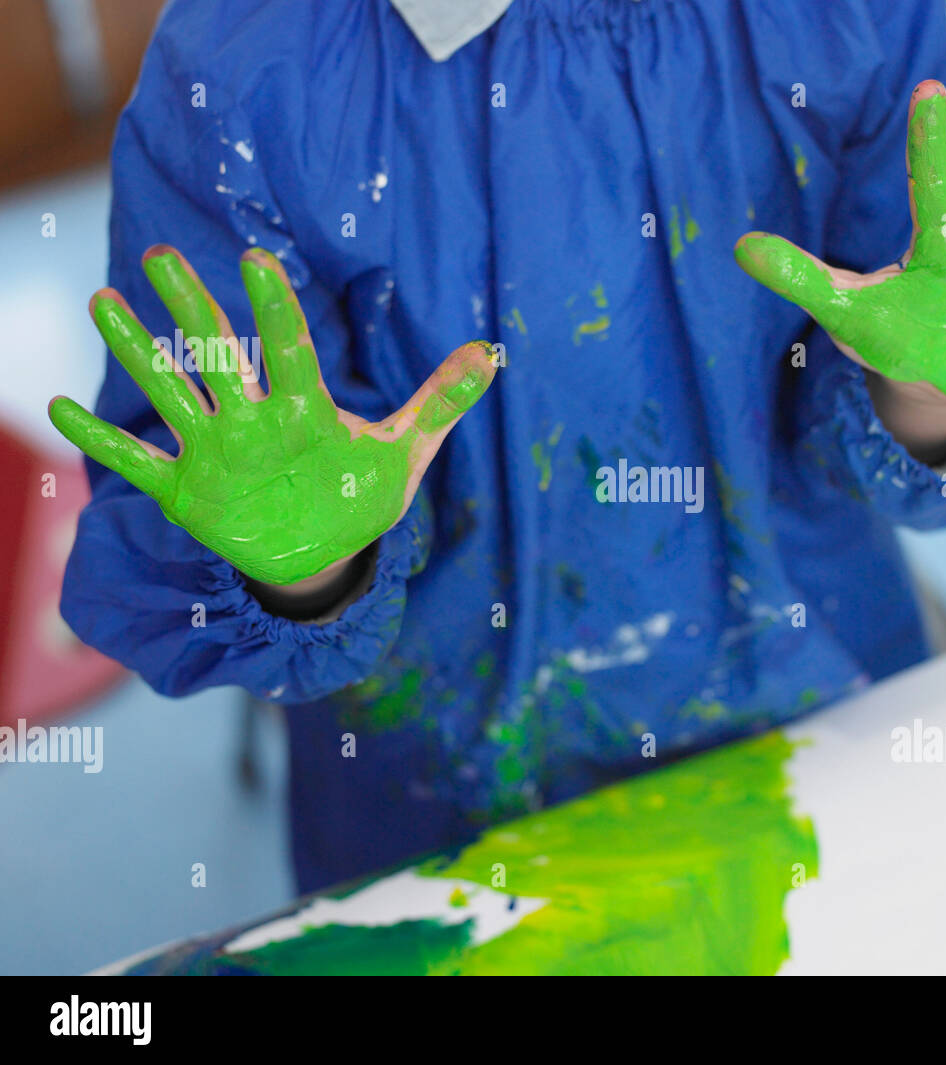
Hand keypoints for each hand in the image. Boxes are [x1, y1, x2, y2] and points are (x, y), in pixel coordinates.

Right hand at [49, 246, 495, 584]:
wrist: (321, 551)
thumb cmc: (359, 495)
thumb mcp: (405, 453)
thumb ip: (440, 403)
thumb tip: (492, 353)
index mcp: (305, 410)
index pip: (290, 351)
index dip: (276, 312)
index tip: (260, 261)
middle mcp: (253, 420)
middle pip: (219, 356)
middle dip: (194, 308)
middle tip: (164, 255)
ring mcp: (216, 453)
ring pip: (172, 395)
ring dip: (140, 355)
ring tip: (104, 301)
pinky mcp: (188, 492)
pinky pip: (137, 464)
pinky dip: (102, 443)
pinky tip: (56, 410)